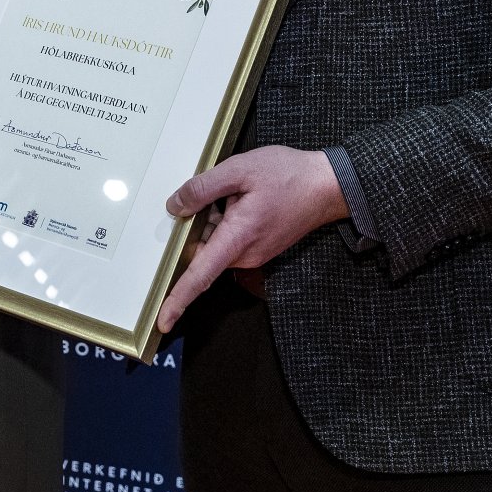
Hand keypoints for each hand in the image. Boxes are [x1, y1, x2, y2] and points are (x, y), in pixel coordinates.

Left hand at [156, 145, 348, 331]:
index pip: (200, 276)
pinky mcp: (259, 248)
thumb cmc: (289, 176)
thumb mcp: (240, 169)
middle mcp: (245, 254)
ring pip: (216, 243)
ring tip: (236, 192)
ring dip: (214, 220)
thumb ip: (203, 188)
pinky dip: (225, 221)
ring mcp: (254, 253)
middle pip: (202, 252)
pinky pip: (229, 240)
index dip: (178, 299)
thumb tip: (175, 206)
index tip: (162, 322)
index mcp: (238, 238)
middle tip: (216, 193)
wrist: (328, 185)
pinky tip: (240, 198)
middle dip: (197, 226)